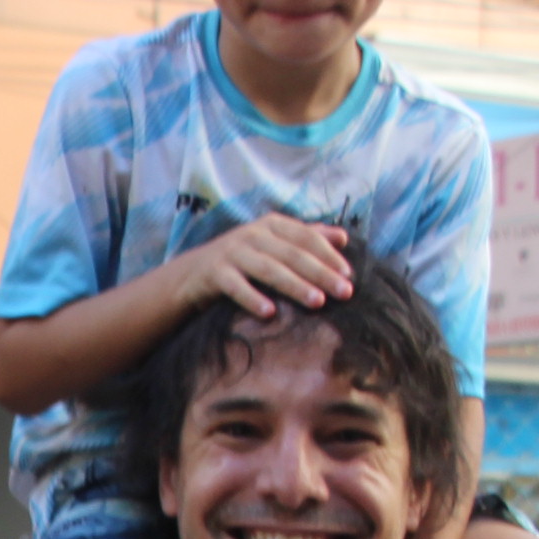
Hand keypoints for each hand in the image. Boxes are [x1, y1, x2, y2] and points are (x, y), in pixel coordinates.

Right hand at [170, 214, 355, 320]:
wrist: (190, 275)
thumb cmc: (241, 261)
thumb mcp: (273, 245)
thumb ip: (306, 238)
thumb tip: (343, 236)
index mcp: (271, 226)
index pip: (306, 237)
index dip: (328, 255)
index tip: (349, 274)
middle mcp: (252, 234)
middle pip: (292, 254)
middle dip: (320, 273)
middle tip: (344, 292)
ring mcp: (232, 253)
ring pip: (269, 268)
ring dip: (294, 285)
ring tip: (317, 302)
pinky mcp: (214, 273)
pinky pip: (236, 286)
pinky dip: (252, 298)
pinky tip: (269, 313)